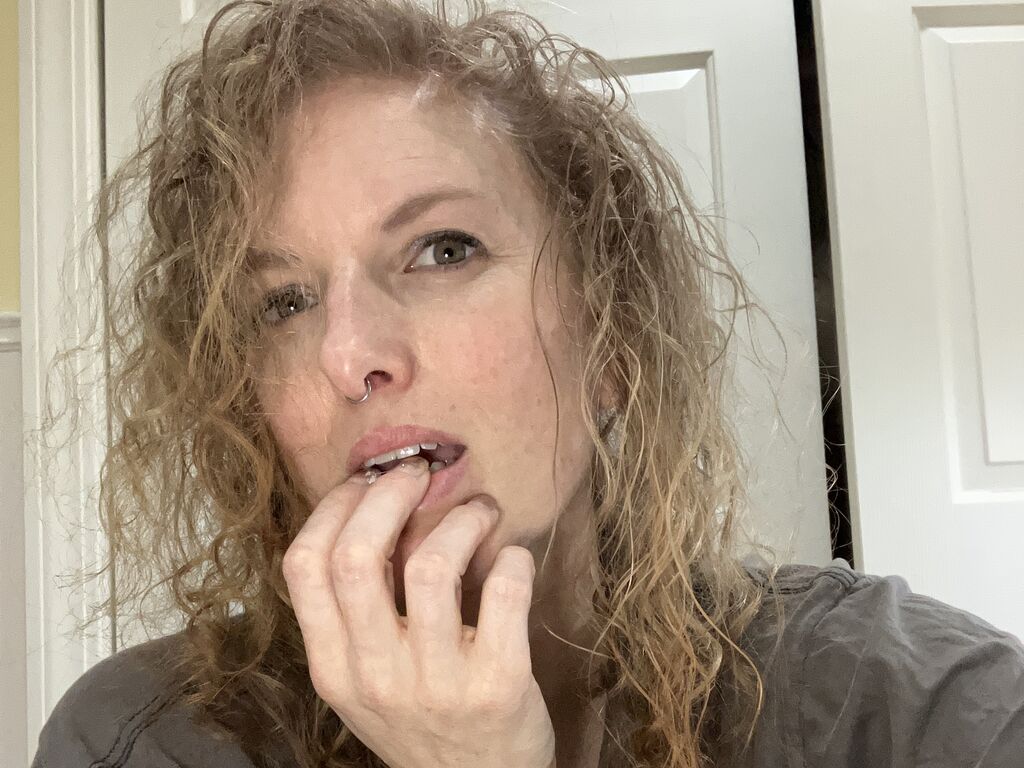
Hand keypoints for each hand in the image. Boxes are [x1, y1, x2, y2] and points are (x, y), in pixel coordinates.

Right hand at [282, 455, 556, 767]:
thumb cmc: (421, 722)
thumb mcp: (365, 680)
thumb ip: (354, 616)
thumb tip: (371, 510)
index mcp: (334, 668)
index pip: (305, 566)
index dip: (334, 507)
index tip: (366, 481)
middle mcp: (376, 677)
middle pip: (358, 557)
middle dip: (389, 495)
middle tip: (420, 474)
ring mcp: (438, 685)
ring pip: (432, 565)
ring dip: (461, 519)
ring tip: (480, 511)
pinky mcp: (500, 685)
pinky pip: (505, 591)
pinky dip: (513, 558)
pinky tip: (512, 557)